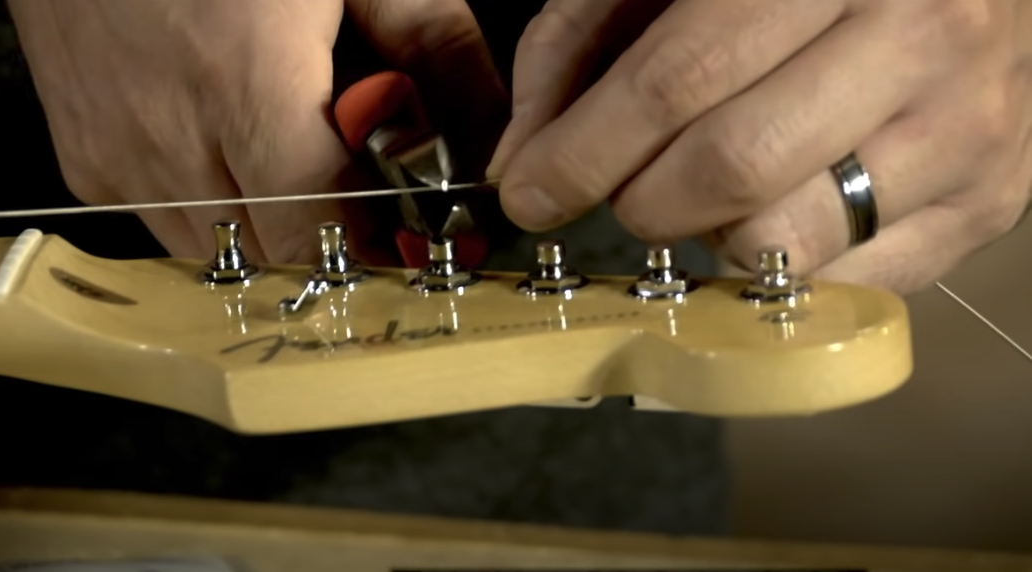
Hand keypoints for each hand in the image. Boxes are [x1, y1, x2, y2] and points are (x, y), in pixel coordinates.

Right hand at [8, 0, 504, 263]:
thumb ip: (431, 47)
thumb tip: (485, 135)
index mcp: (243, 82)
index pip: (318, 234)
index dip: (373, 247)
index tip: (408, 234)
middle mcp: (168, 135)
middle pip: (273, 255)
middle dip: (330, 239)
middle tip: (361, 192)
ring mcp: (114, 154)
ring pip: (218, 249)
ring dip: (269, 227)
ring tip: (290, 159)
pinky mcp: (82, 158)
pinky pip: (163, 223)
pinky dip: (212, 207)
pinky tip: (229, 150)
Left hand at [488, 0, 1031, 292]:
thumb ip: (581, 44)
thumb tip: (520, 163)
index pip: (678, 82)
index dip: (585, 152)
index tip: (533, 193)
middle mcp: (918, 38)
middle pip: (732, 171)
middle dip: (644, 204)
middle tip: (628, 193)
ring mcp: (966, 129)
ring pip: (789, 244)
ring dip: (715, 239)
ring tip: (714, 196)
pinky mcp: (990, 202)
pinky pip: (851, 284)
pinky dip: (784, 271)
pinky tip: (776, 217)